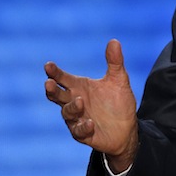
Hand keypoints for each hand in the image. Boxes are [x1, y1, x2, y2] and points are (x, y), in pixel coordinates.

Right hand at [44, 39, 138, 171]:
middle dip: (52, 90)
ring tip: (80, 101)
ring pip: (67, 113)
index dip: (54, 72)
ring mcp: (78, 119)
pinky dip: (83, 127)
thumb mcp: (119, 80)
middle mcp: (75, 102)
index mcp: (80, 87)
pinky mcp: (84, 134)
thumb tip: (114, 40)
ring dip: (72, 107)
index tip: (48, 65)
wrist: (127, 128)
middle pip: (57, 96)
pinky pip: (79, 131)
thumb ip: (115, 62)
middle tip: (49, 83)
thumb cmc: (118, 102)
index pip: (63, 78)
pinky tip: (90, 122)